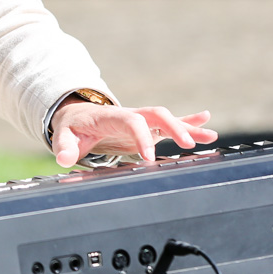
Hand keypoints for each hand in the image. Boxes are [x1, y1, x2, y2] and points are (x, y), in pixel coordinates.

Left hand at [50, 102, 217, 166]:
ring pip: (167, 118)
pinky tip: (207, 126)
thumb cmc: (72, 126)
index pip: (131, 122)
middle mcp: (130, 115)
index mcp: (111, 117)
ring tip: (209, 135)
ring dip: (187, 127)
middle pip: (155, 115)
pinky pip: (170, 123)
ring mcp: (140, 120)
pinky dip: (189, 124)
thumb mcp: (64, 135)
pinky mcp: (146, 127)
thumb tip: (63, 159)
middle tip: (186, 145)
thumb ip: (64, 146)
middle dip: (173, 127)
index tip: (149, 157)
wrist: (76, 114)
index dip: (142, 137)